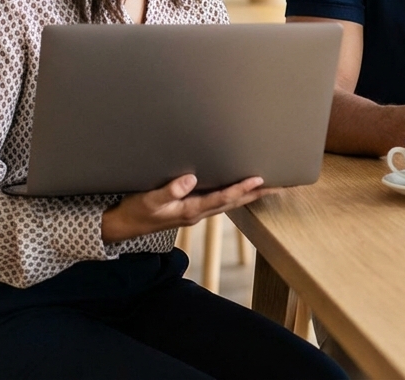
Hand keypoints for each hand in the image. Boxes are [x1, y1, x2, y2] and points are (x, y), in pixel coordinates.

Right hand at [101, 174, 274, 243]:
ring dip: (250, 194)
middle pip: (234, 202)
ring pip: (230, 202)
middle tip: (280, 185)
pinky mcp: (193, 208)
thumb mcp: (148, 201)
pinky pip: (221, 201)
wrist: (124, 226)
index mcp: (190, 210)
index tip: (259, 178)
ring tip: (270, 185)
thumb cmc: (135, 211)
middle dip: (257, 193)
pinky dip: (236, 194)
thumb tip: (191, 178)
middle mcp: (198, 212)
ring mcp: (197, 211)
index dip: (241, 188)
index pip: (222, 198)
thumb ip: (169, 190)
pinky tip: (244, 188)